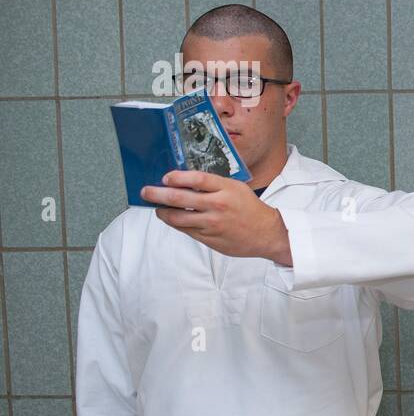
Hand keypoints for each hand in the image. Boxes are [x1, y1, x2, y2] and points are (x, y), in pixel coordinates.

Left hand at [142, 171, 292, 264]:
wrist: (267, 234)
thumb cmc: (250, 208)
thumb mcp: (236, 188)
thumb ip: (213, 184)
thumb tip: (184, 180)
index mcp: (226, 189)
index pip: (196, 179)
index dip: (176, 177)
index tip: (165, 177)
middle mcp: (218, 206)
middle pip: (179, 198)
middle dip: (157, 194)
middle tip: (146, 191)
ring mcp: (212, 224)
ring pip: (177, 218)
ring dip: (162, 212)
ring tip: (157, 208)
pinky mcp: (209, 238)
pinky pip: (185, 230)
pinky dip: (176, 223)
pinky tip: (173, 218)